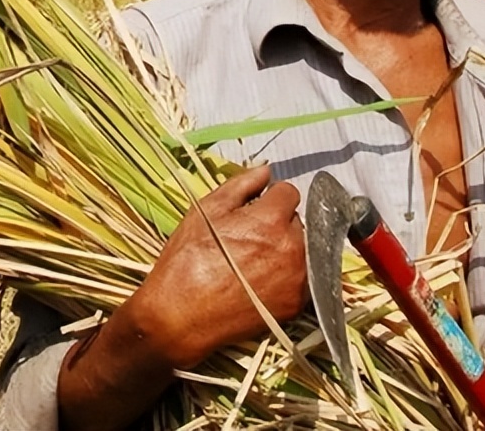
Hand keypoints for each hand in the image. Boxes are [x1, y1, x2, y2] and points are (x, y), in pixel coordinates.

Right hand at [122, 165, 307, 369]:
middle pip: (297, 221)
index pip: (288, 192)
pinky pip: (303, 278)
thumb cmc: (188, 260)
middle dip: (277, 224)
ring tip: (254, 262)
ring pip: (303, 249)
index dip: (268, 198)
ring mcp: (298, 278)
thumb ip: (241, 184)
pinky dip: (288, 276)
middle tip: (248, 239)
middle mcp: (292, 247)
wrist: (181, 315)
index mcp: (271, 219)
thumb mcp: (206, 210)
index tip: (253, 210)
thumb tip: (266, 170)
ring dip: (285, 249)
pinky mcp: (297, 303)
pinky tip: (262, 281)